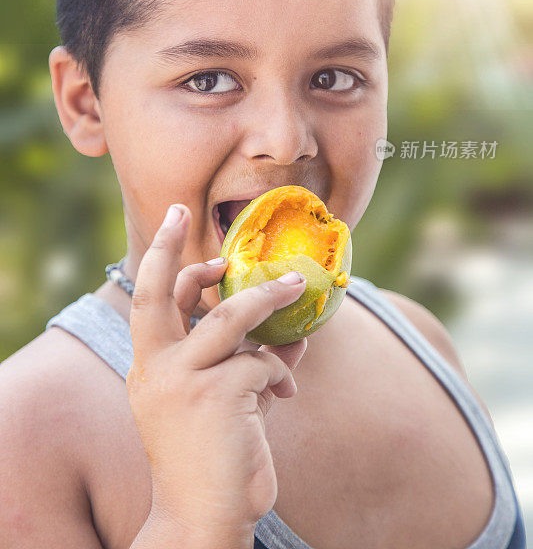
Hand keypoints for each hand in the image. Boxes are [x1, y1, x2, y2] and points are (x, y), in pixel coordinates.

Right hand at [126, 204, 307, 538]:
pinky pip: (264, 362)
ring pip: (231, 315)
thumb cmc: (209, 459)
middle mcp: (155, 368)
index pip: (149, 300)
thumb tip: (289, 330)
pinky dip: (281, 372)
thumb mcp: (216, 401)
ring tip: (295, 285)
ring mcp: (183, 379)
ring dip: (269, 296)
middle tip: (182, 209)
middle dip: (168, 244)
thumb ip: (241, 361)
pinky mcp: (218, 393)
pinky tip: (284, 397)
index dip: (163, 259)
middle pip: (157, 290)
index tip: (177, 223)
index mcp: (149, 367)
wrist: (200, 519)